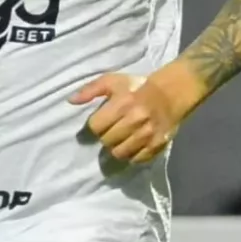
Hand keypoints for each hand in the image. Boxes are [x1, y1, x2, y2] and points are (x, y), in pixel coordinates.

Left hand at [72, 64, 205, 164]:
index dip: (95, 126)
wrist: (170, 94)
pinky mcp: (157, 145)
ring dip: (117, 148)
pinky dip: (132, 155)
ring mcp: (147, 134)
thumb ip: (90, 90)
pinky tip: (133, 145)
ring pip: (120, 153)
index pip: (96, 127)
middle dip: (106, 137)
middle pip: (107, 142)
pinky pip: (136, 160)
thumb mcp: (113, 81)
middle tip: (112, 131)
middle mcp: (135, 120)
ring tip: (121, 139)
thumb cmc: (136, 87)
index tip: (100, 123)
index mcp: (123, 103)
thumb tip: (70, 101)